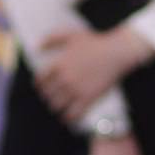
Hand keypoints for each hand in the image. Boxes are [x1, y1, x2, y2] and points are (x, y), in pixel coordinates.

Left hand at [35, 26, 154, 124]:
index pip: (40, 81)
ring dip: (55, 107)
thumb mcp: (71, 35)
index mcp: (58, 65)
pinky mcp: (88, 98)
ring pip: (57, 106)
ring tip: (58, 108)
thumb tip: (38, 47)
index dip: (39, 85)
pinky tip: (68, 118)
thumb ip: (52, 39)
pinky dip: (68, 118)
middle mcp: (64, 79)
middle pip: (47, 95)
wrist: (116, 53)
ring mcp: (76, 90)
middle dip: (47, 97)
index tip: (42, 87)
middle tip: (51, 98)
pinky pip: (73, 114)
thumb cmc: (94, 43)